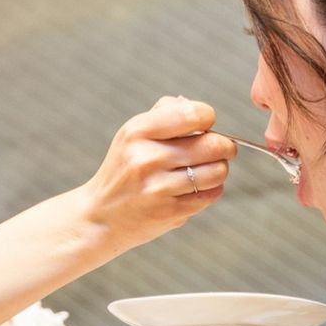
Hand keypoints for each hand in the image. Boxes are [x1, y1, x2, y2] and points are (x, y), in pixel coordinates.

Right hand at [80, 96, 236, 253]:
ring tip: (206, 170)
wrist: (100, 216)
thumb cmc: (123, 170)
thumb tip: (198, 109)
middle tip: (220, 149)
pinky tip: (196, 188)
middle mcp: (147, 158)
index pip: (194, 114)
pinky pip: (211, 195)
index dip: (208, 118)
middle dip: (224, 146)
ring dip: (219, 170)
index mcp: (138, 131)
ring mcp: (158, 187)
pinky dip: (211, 190)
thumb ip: (165, 114)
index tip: (205, 126)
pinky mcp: (169, 212)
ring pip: (217, 171)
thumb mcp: (132, 135)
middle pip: (214, 144)